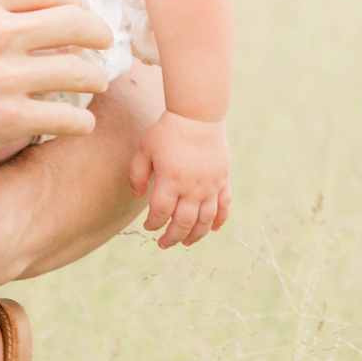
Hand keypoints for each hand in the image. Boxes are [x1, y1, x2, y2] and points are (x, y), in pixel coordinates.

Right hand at [0, 0, 114, 177]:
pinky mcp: (6, 120)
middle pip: (76, 23)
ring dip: (95, 78)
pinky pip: (66, 119)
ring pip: (80, 72)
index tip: (78, 10)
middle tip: (103, 43)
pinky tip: (78, 123)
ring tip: (96, 83)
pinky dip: (80, 122)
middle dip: (98, 33)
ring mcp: (4, 77)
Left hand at [128, 111, 230, 248]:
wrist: (198, 116)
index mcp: (171, 181)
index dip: (153, 224)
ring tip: (185, 242)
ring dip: (195, 235)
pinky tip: (211, 229)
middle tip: (163, 244)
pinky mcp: (223, 180)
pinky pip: (224, 206)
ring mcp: (211, 185)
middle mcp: (192, 187)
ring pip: (205, 220)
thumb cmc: (167, 132)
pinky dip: (219, 220)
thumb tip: (138, 197)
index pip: (161, 213)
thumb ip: (137, 174)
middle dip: (172, 237)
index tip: (148, 226)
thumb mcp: (144, 150)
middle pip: (183, 222)